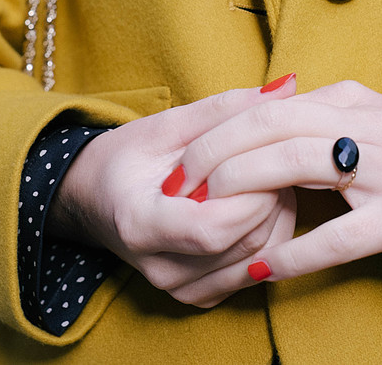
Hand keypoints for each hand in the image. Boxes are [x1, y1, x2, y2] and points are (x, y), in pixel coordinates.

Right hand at [48, 77, 298, 306]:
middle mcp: (158, 268)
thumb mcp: (167, 124)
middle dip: (271, 196)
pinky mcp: (197, 296)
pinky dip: (268, 237)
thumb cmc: (127, 158)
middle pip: (244, 242)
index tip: (262, 157)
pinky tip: (256, 207)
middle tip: (271, 160)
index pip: (214, 227)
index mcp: (139, 224)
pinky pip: (254, 272)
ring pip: (260, 259)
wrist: (94, 199)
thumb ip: (225, 109)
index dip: (251, 193)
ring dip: (276, 215)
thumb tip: (286, 85)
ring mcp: (178, 289)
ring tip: (262, 179)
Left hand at [170, 80, 381, 281]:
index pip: (268, 106)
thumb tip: (246, 117)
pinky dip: (295, 252)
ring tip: (206, 213)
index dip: (218, 131)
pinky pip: (341, 237)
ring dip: (244, 190)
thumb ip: (309, 116)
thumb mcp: (361, 119)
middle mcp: (366, 126)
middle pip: (274, 127)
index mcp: (348, 101)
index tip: (182, 158)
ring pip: (300, 165)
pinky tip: (261, 267)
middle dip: (217, 154)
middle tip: (180, 185)